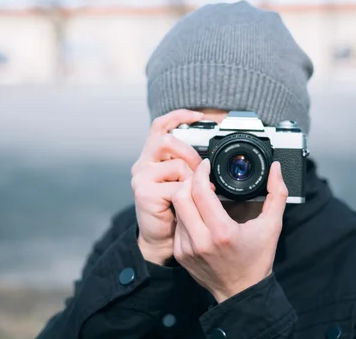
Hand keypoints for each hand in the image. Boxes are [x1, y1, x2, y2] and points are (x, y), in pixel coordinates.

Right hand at [131, 109, 203, 264]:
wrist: (161, 239)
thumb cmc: (176, 210)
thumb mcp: (184, 181)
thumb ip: (191, 166)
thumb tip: (213, 154)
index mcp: (153, 157)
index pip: (160, 126)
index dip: (178, 116)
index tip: (199, 115)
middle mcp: (143, 163)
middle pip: (168, 141)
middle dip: (191, 154)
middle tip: (203, 171)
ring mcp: (142, 178)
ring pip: (177, 165)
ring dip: (193, 179)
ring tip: (197, 192)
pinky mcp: (145, 193)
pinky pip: (177, 187)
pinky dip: (189, 195)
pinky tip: (190, 204)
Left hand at [172, 159, 287, 302]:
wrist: (241, 292)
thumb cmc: (257, 259)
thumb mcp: (272, 226)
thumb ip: (277, 194)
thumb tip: (276, 169)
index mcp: (222, 232)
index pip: (199, 191)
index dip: (200, 172)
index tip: (206, 165)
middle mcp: (201, 241)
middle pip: (181, 197)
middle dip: (189, 181)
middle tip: (201, 178)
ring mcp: (187, 249)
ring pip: (177, 210)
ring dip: (186, 197)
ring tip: (200, 194)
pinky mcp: (180, 254)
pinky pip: (177, 225)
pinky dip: (185, 214)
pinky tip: (197, 213)